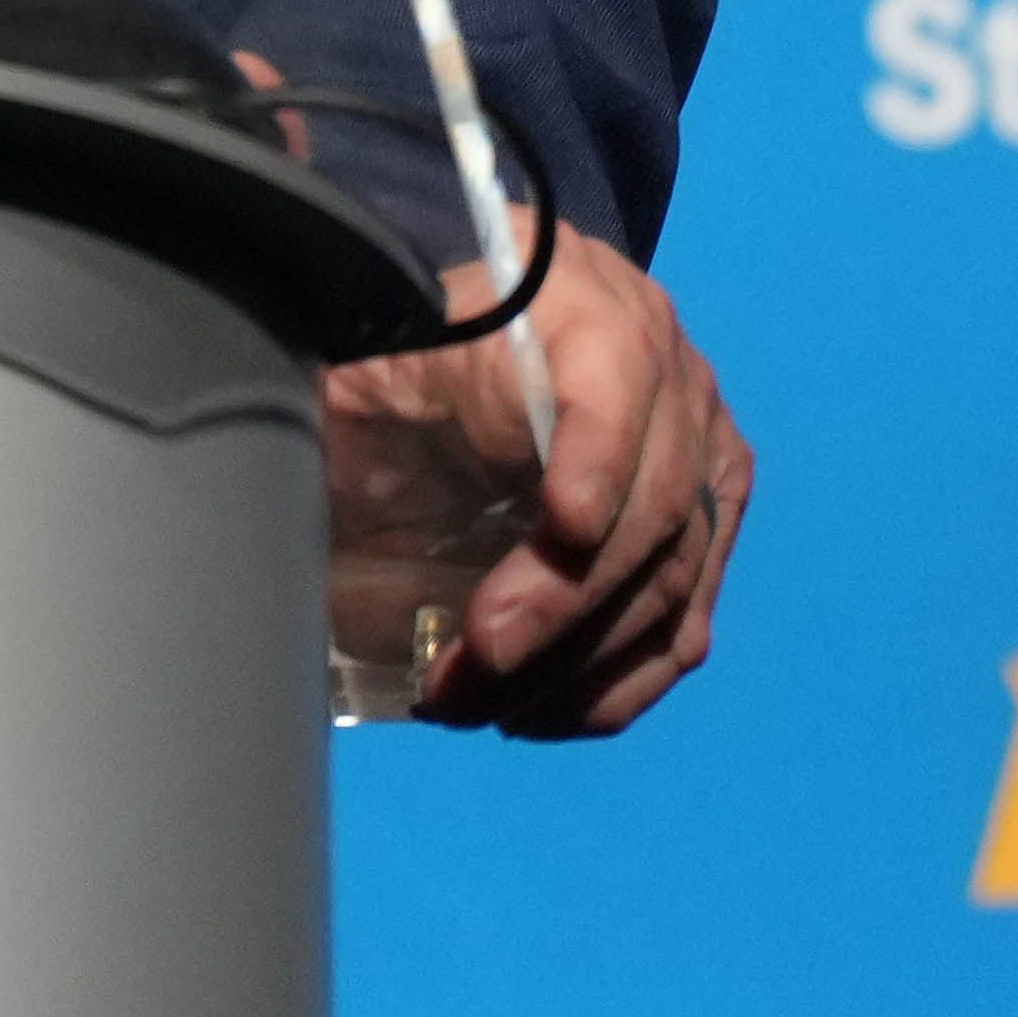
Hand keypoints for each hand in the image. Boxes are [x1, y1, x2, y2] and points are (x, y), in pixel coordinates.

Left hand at [318, 231, 743, 738]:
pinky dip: (614, 684)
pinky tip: (537, 713)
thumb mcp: (373, 340)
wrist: (462, 350)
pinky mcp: (707, 531)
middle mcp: (670, 375)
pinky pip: (683, 627)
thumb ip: (360, 377)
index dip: (600, 457)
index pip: (619, 379)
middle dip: (566, 600)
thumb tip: (310, 435)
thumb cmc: (405, 345)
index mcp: (585, 302)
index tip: (566, 525)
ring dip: (577, 664)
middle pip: (653, 506)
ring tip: (479, 703)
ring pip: (670, 583)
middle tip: (479, 660)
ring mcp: (703, 457)